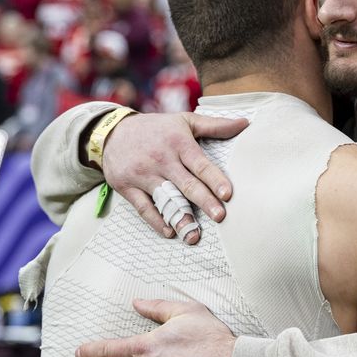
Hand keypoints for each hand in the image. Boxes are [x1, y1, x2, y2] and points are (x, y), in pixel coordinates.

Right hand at [101, 112, 247, 243]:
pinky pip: (143, 207)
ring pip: (165, 199)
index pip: (199, 163)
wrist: (111, 132)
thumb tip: (245, 123)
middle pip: (185, 183)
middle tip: (220, 217)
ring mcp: (143, 174)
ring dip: (180, 217)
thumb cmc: (156, 128)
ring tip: (194, 235)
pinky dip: (155, 221)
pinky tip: (170, 232)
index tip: (227, 194)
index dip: (214, 179)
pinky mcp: (127, 186)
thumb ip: (215, 125)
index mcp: (178, 142)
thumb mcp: (184, 121)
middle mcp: (161, 159)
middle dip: (203, 201)